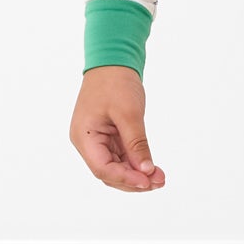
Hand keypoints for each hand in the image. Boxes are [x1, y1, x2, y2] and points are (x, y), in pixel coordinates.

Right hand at [70, 65, 166, 191]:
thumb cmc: (116, 83)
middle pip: (108, 172)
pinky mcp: (107, 137)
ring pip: (116, 167)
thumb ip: (136, 143)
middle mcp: (87, 142)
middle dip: (134, 180)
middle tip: (160, 182)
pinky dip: (135, 163)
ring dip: (136, 174)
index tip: (148, 182)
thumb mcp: (128, 113)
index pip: (102, 168)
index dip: (125, 178)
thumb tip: (146, 170)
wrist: (113, 61)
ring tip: (159, 178)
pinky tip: (151, 167)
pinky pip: (120, 156)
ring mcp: (96, 140)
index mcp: (84, 136)